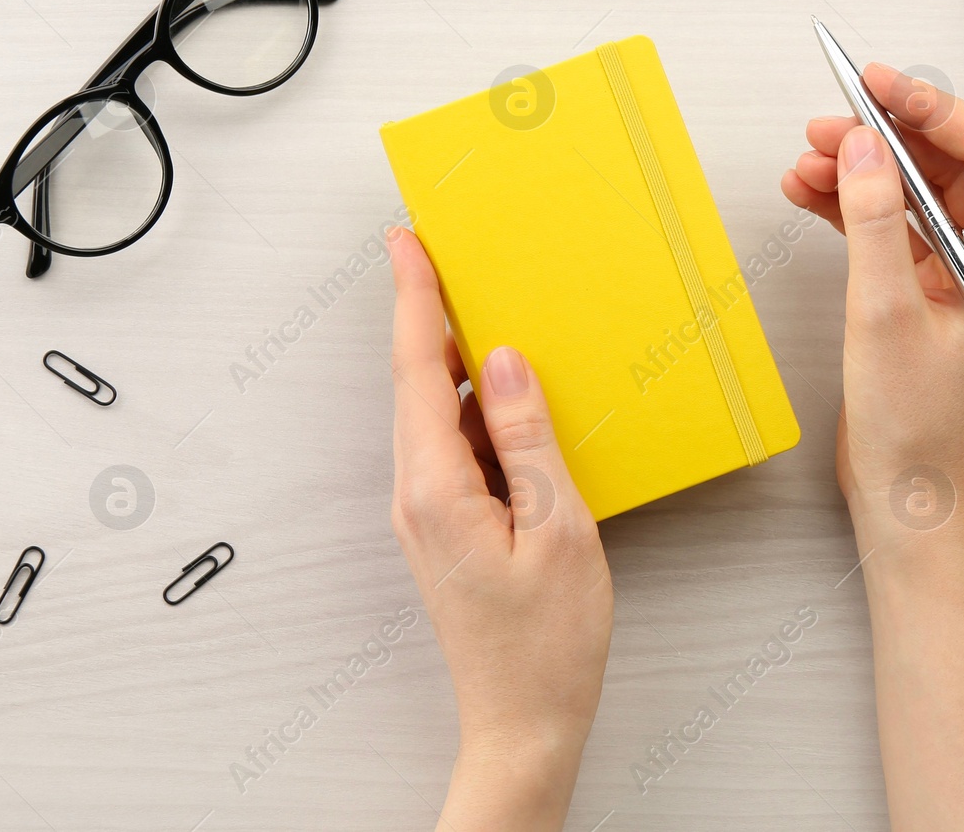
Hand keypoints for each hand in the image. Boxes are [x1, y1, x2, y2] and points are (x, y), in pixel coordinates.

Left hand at [388, 227, 612, 831]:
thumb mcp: (557, 528)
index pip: (418, 369)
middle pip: (418, 384)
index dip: (415, 299)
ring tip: (493, 316)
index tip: (407, 242)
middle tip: (449, 257)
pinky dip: (479, 413)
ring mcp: (428, 513)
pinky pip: (456, 448)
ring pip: (437, 414)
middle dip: (432, 316)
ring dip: (459, 365)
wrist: (523, 721)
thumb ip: (527, 439)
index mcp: (435, 488)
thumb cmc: (546, 642)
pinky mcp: (447, 526)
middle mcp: (417, 495)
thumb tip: (502, 363)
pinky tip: (513, 402)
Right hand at [783, 69, 963, 830]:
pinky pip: (896, 230)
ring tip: (806, 161)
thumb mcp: (886, 315)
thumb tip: (860, 146)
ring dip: (862, 173)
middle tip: (827, 122)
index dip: (929, 109)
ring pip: (917, 195)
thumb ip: (872, 222)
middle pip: (949, 166)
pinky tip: (810, 196)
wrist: (910, 499)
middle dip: (885, 139)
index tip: (873, 85)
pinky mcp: (930, 295)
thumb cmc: (917, 429)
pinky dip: (854, 210)